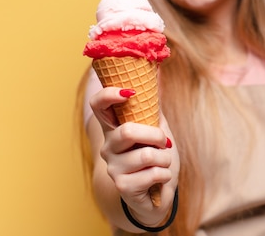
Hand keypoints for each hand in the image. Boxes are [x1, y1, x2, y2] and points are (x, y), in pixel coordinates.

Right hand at [89, 87, 179, 224]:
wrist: (160, 192)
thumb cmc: (157, 157)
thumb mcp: (157, 128)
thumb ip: (152, 106)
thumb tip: (156, 71)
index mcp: (114, 128)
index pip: (98, 105)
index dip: (109, 95)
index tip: (129, 92)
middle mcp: (108, 147)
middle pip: (128, 131)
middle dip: (156, 136)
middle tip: (164, 143)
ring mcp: (113, 167)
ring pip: (147, 154)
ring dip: (165, 158)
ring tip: (162, 164)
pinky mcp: (123, 186)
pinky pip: (153, 173)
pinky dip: (165, 174)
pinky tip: (160, 178)